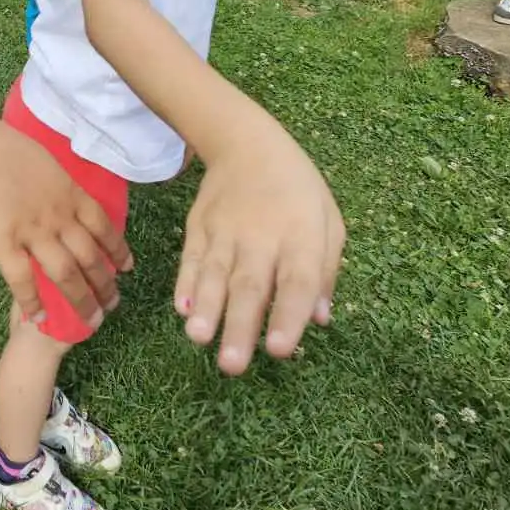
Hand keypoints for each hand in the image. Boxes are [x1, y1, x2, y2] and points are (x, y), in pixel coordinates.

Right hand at [0, 130, 131, 327]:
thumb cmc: (7, 148)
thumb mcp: (49, 164)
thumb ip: (60, 188)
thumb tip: (67, 200)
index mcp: (71, 195)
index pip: (103, 228)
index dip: (117, 250)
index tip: (126, 268)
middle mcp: (60, 218)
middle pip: (90, 257)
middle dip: (105, 284)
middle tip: (113, 304)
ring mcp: (33, 232)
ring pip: (66, 274)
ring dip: (81, 299)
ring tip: (92, 320)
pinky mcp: (5, 243)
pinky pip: (21, 279)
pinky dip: (31, 301)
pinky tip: (38, 317)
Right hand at [175, 129, 343, 375]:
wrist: (247, 144)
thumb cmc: (297, 191)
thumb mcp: (328, 222)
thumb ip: (326, 271)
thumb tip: (319, 319)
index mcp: (301, 238)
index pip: (297, 281)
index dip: (288, 316)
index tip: (279, 350)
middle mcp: (262, 238)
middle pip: (250, 286)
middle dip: (240, 326)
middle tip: (232, 365)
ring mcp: (225, 232)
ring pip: (215, 275)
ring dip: (206, 309)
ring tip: (198, 338)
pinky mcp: (198, 228)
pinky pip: (190, 259)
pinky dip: (184, 284)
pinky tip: (181, 309)